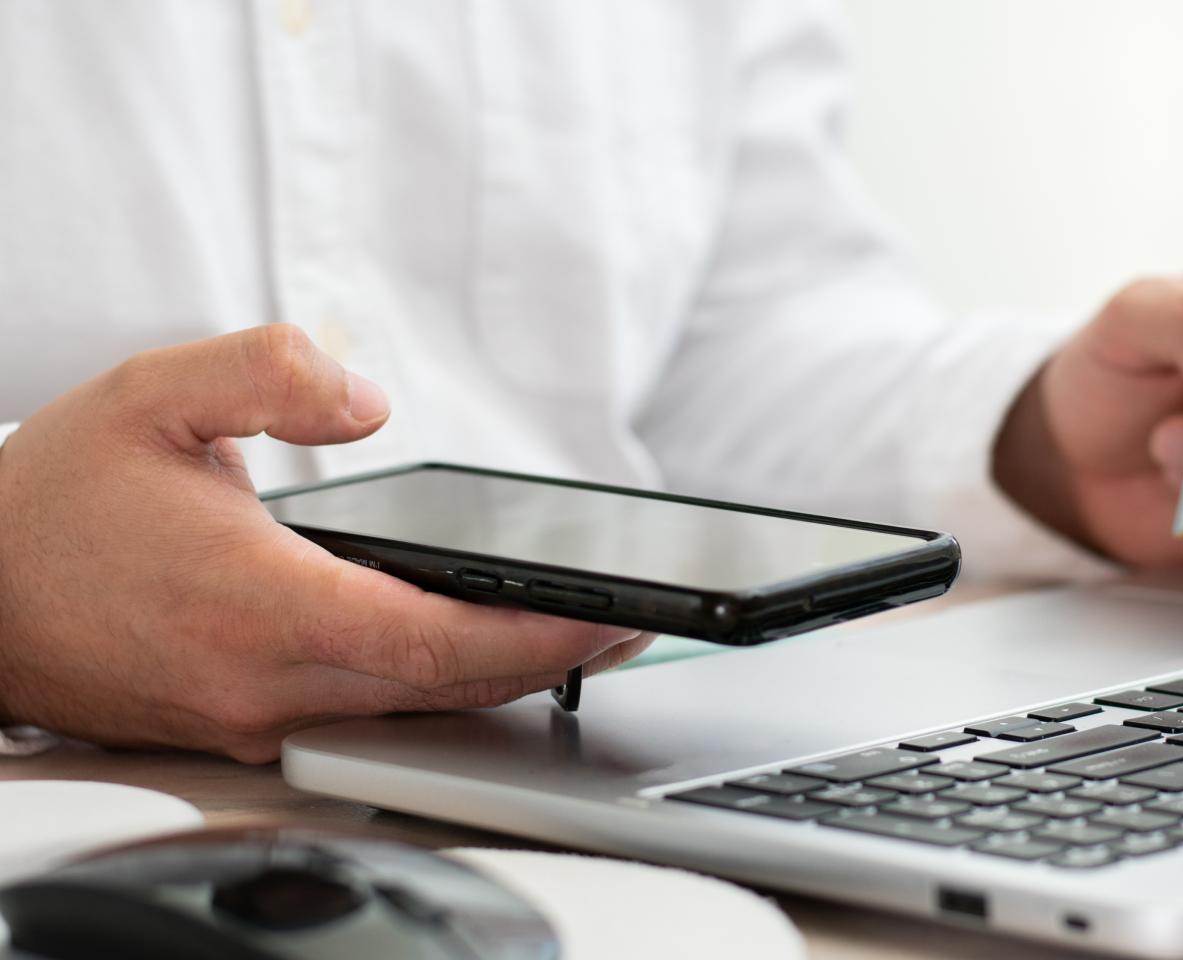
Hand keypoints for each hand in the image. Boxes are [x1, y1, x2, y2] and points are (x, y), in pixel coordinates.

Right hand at [0, 325, 650, 761]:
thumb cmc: (51, 503)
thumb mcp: (155, 395)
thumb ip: (272, 374)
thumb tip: (368, 401)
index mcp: (256, 603)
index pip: (433, 639)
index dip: (537, 634)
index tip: (611, 615)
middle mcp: (261, 680)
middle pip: (445, 686)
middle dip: (549, 659)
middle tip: (629, 625)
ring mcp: (251, 716)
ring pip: (412, 709)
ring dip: (502, 676)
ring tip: (578, 633)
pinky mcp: (240, 725)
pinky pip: (364, 713)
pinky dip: (434, 684)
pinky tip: (474, 648)